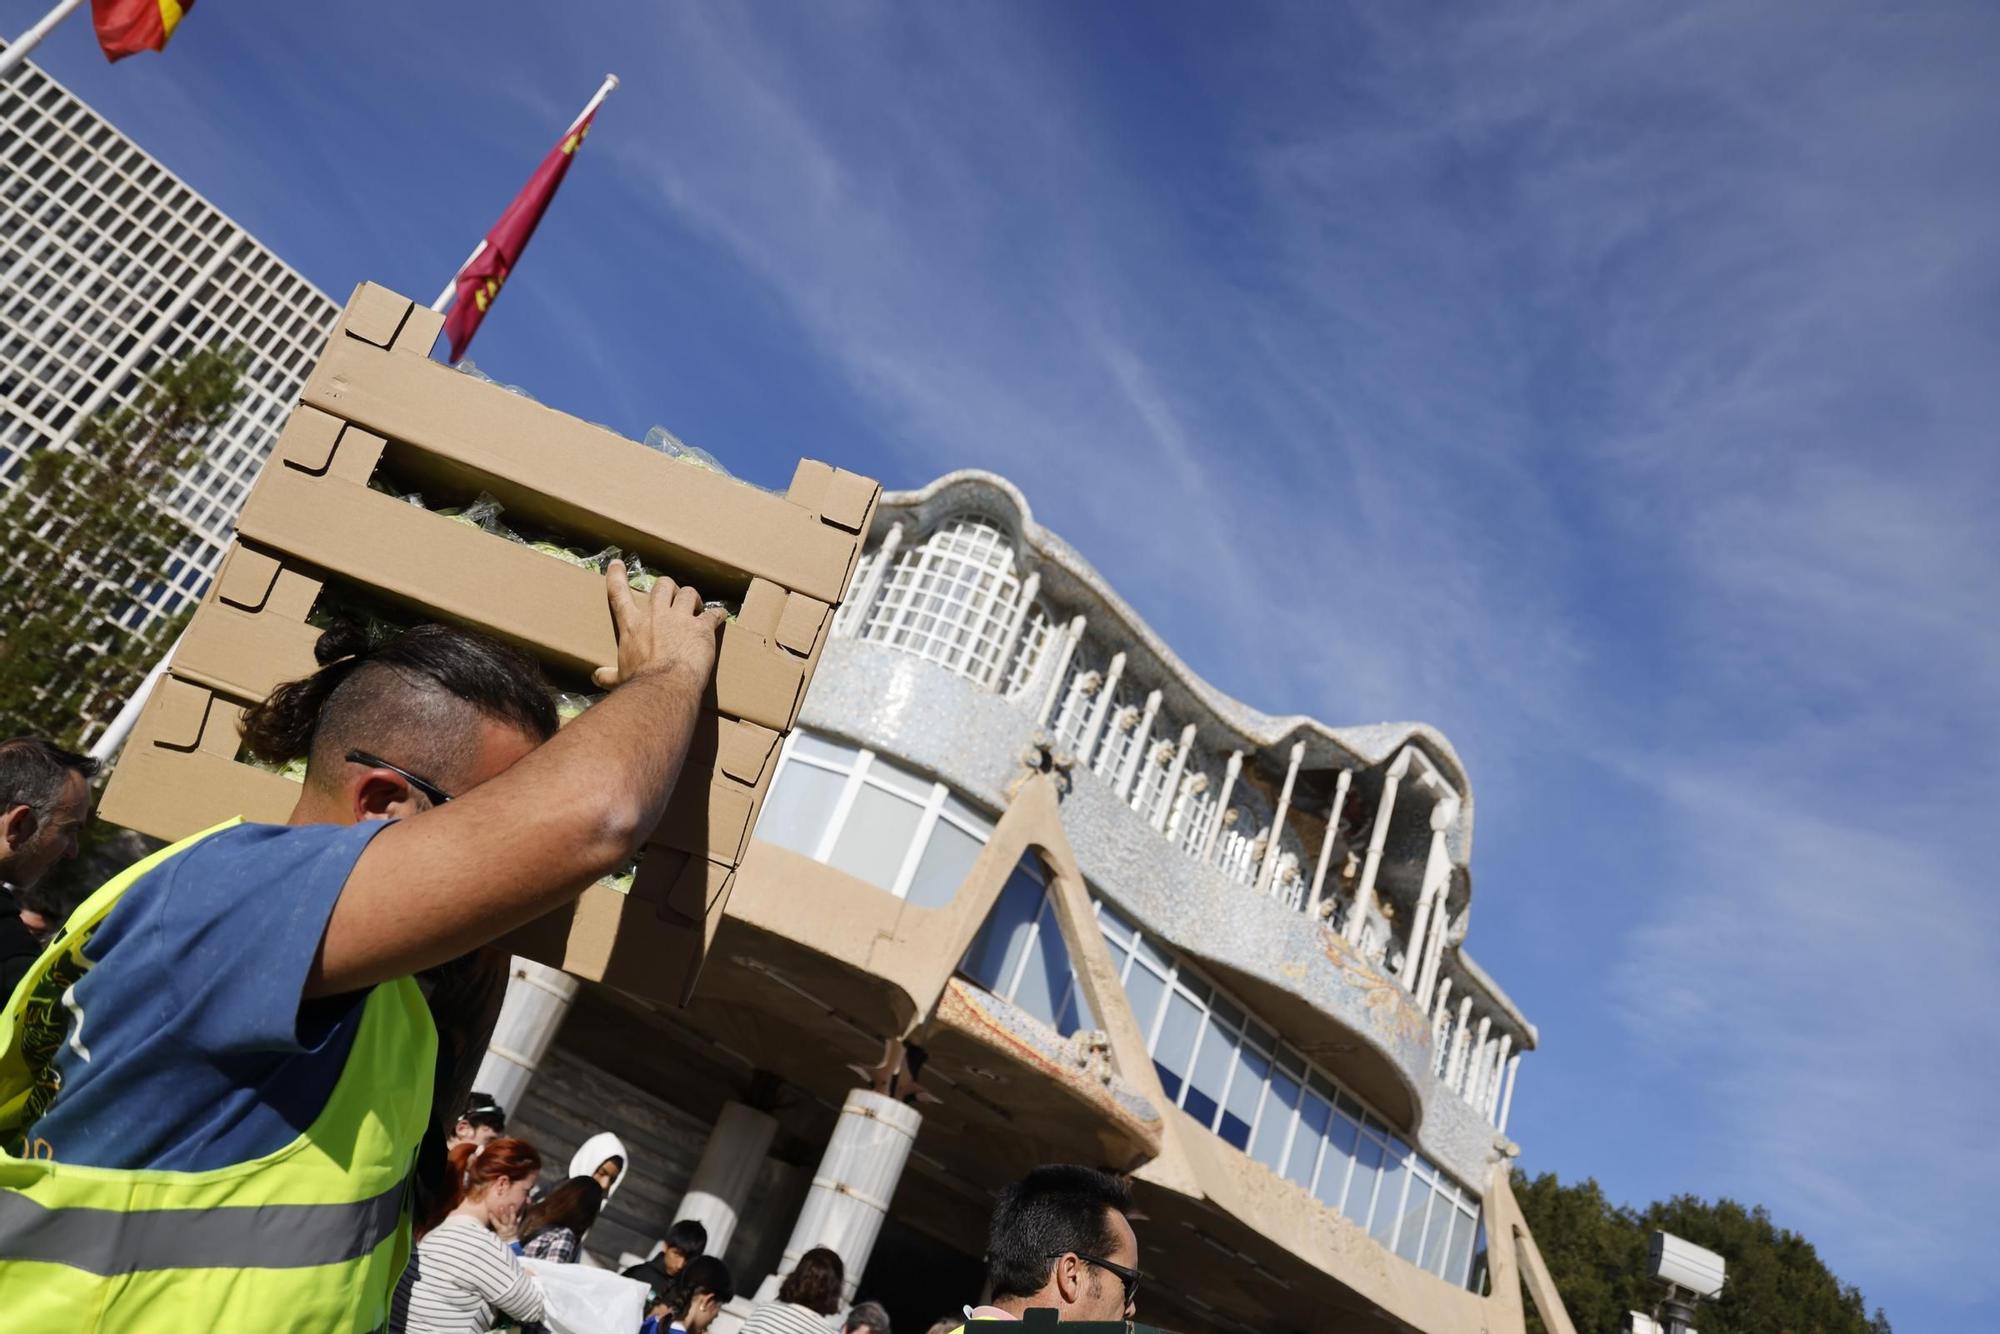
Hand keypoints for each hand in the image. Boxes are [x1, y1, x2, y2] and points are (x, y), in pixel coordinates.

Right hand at [593, 560, 725, 689]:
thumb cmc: (639, 684)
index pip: (619, 594)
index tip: (617, 564)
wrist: (663, 687)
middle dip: (669, 587)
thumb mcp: (619, 678)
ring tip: (696, 606)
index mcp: (632, 625)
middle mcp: (655, 615)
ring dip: (693, 597)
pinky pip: (714, 614)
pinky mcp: (701, 628)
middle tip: (673, 595)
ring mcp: (679, 619)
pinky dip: (718, 615)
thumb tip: (597, 677)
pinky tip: (721, 617)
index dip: (617, 576)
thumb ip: (609, 675)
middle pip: (663, 585)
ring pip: (688, 593)